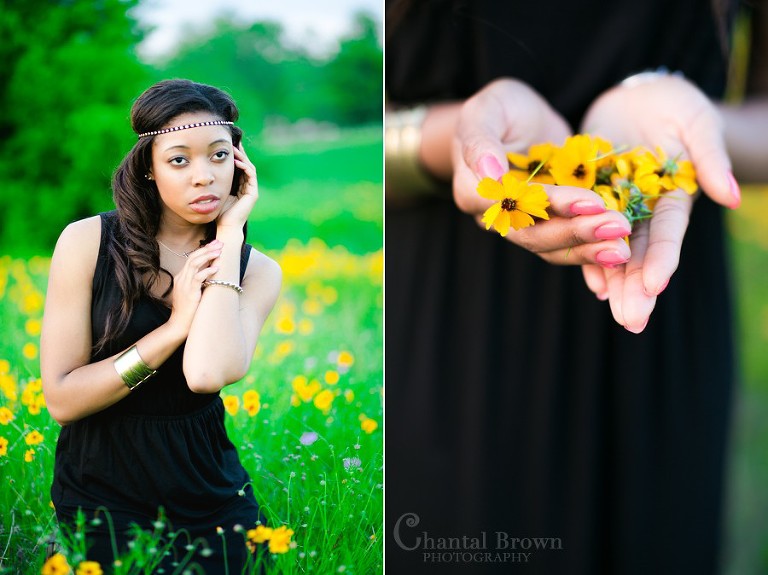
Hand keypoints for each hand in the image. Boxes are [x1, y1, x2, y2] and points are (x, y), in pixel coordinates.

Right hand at [167, 241, 222, 334]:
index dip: (204, 250)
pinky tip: (216, 268)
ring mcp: (184, 284)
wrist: (179, 324)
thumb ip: (199, 281)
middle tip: (219, 243)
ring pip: (194, 263)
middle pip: (193, 257)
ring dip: (208, 256)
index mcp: (181, 276)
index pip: (192, 258)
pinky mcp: (189, 292)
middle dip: (207, 248)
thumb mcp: (192, 292)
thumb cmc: (188, 309)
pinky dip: (207, 271)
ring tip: (219, 251)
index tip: (215, 244)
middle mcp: (181, 278)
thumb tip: (211, 272)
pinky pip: (198, 278)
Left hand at [217, 142, 258, 229]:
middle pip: (246, 166)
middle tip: (234, 142)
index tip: (228, 147)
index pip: (239, 169)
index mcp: (240, 189)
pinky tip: (236, 160)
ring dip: (242, 157)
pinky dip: (244, 166)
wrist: (226, 227)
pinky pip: (250, 175)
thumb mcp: (217, 193)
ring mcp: (252, 191)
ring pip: (249, 168)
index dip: (235, 157)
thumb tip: (207, 171)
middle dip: (240, 154)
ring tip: (234, 149)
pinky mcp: (253, 193)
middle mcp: (247, 189)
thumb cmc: (219, 213)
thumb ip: (217, 183)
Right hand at [451, 78, 633, 265]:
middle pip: (532, 234)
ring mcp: (524, 226)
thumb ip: (480, 139)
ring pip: (552, 247)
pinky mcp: (550, 226)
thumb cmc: (499, 111)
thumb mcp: (486, 110)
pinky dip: (593, 249)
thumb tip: (489, 173)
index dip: (548, 204)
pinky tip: (622, 251)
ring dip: (588, 247)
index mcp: (472, 191)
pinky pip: (569, 245)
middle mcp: (495, 217)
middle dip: (577, 231)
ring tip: (622, 247)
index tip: (587, 201)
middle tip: (616, 225)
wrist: (520, 122)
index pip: (510, 203)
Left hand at [580, 73, 736, 331]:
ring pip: (613, 250)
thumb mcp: (696, 123)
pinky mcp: (590, 199)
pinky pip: (586, 231)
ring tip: (612, 312)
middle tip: (632, 321)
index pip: (668, 233)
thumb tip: (728, 197)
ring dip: (612, 282)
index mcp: (674, 195)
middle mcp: (647, 209)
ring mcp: (618, 207)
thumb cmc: (675, 105)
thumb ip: (708, 159)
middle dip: (636, 287)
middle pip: (641, 253)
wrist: (637, 97)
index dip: (662, 259)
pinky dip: (587, 255)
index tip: (655, 286)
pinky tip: (590, 284)